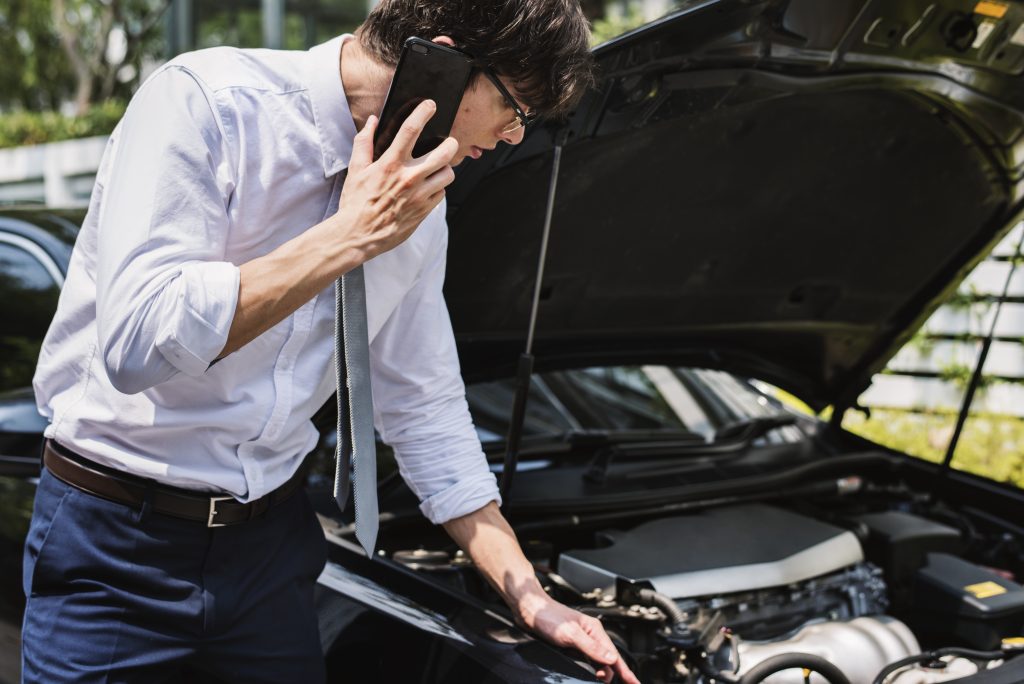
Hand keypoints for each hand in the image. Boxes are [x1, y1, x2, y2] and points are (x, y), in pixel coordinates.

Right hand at [333, 99, 457, 261]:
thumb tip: (372, 121)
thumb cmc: (355, 202)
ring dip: (445, 168)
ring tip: (437, 168)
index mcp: (390, 164)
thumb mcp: (356, 169)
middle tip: (448, 142)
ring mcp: (419, 195)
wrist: (358, 235)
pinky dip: (438, 188)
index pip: (410, 130)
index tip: (430, 105)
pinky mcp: (424, 211)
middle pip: (444, 152)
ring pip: (448, 174)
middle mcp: (408, 178)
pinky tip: (428, 188)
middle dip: (450, 143)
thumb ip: (364, 142)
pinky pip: (442, 194)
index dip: (423, 112)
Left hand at [518, 594, 639, 683]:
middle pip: (607, 661)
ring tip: (600, 680)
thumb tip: (610, 659)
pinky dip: (588, 667)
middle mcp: (589, 635)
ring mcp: (580, 640)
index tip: (634, 683)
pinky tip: (588, 672)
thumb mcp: (571, 634)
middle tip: (607, 683)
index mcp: (594, 630)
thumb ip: (591, 647)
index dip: (625, 672)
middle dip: (610, 674)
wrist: (529, 609)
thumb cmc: (547, 615)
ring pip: (596, 661)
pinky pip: (584, 659)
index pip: (614, 655)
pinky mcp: (570, 644)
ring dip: (598, 671)